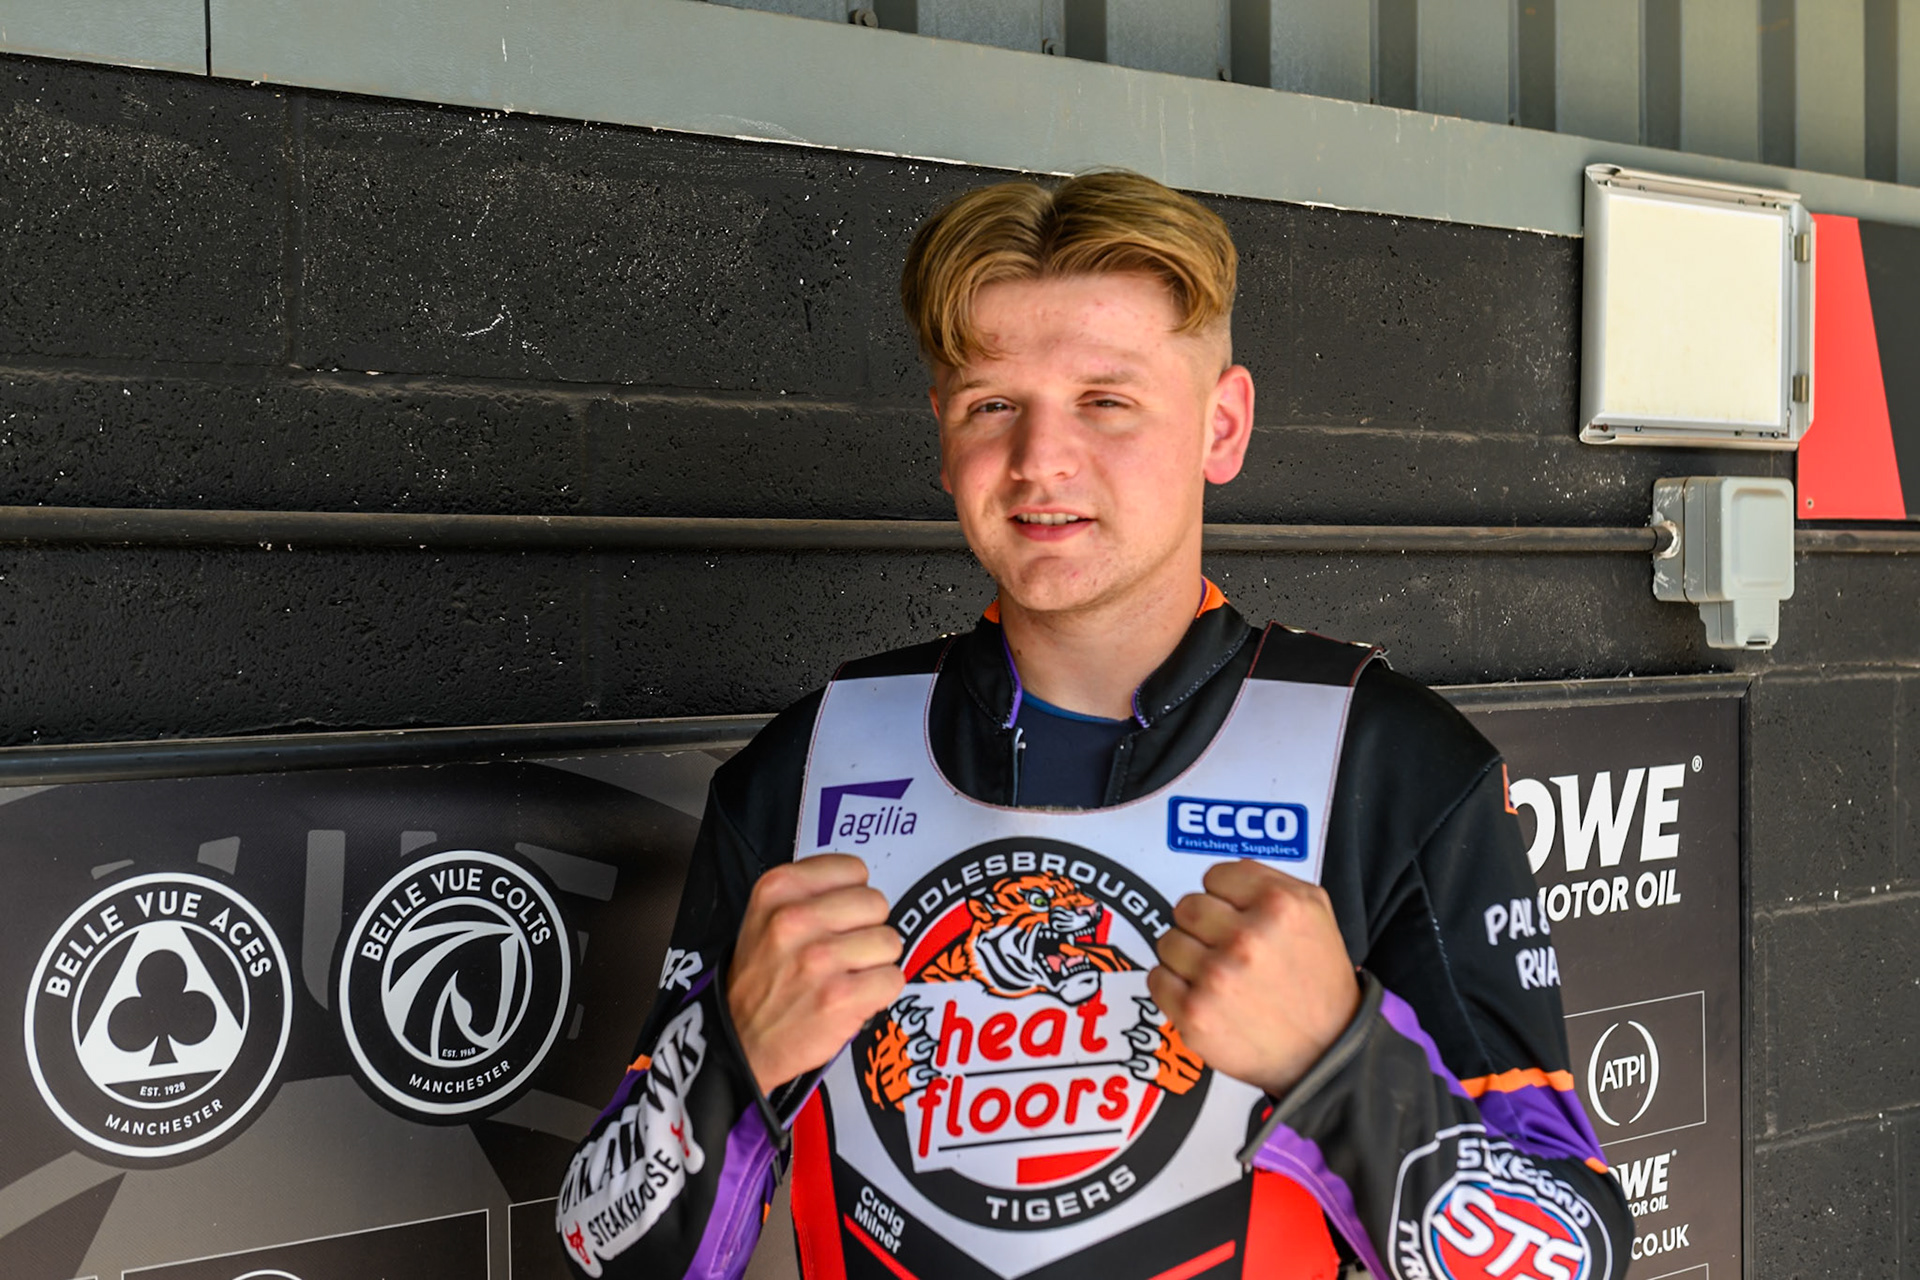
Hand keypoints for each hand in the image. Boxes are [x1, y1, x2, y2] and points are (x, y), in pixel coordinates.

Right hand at [727, 854, 904, 1093]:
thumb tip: (864, 886)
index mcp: (777, 889)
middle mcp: (795, 919)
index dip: (852, 897)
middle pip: (877, 903)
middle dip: (867, 928)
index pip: (854, 869)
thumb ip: (811, 891)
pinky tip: (852, 998)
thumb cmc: (762, 978)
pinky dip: (879, 992)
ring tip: (846, 976)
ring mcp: (818, 959)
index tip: (837, 918)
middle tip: (843, 952)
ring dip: (875, 962)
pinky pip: (893, 978)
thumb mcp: (766, 914)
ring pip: (890, 941)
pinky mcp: (839, 997)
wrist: (741, 1040)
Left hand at [1147, 859, 1360, 1096]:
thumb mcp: (1315, 912)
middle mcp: (1246, 937)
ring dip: (1187, 957)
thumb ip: (1268, 880)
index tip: (1236, 917)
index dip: (1223, 898)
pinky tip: (1205, 996)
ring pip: (1168, 941)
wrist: (1327, 1054)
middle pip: (1186, 907)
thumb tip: (1222, 874)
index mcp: (1279, 904)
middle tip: (1226, 949)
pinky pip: (1157, 978)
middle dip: (1202, 927)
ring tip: (1220, 976)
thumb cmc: (1319, 985)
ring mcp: (1217, 977)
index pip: (1214, 876)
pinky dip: (1174, 987)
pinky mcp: (1194, 1014)